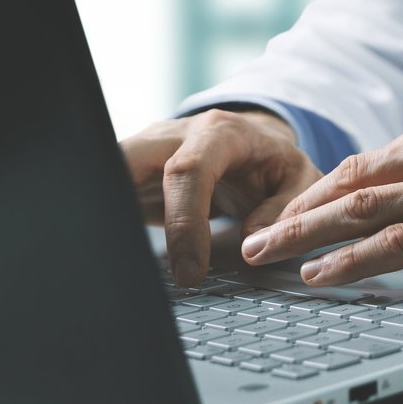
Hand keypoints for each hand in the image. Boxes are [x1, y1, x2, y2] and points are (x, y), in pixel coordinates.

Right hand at [124, 107, 321, 285]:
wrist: (250, 138)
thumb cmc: (273, 160)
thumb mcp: (298, 177)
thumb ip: (286, 207)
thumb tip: (253, 241)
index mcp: (218, 133)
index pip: (188, 172)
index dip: (184, 222)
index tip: (190, 270)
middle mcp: (171, 136)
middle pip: (126, 161)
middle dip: (117, 207)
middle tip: (129, 265)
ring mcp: (143, 152)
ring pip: (105, 174)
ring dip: (103, 215)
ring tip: (111, 265)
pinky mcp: (127, 173)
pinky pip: (107, 194)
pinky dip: (105, 220)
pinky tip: (111, 254)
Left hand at [240, 88, 402, 286]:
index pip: (381, 154)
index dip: (327, 188)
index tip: (294, 214)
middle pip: (358, 176)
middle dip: (297, 209)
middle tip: (254, 238)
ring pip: (365, 206)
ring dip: (304, 234)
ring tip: (264, 259)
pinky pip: (399, 242)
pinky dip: (350, 259)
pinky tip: (320, 275)